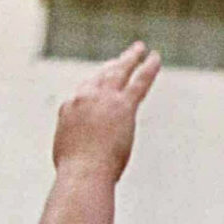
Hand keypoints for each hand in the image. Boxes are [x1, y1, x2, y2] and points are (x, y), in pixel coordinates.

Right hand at [52, 43, 160, 180]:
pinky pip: (139, 81)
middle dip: (112, 66)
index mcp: (69, 109)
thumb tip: (80, 154)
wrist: (83, 173)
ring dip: (130, 58)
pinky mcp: (123, 105)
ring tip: (140, 49)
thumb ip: (76, 147)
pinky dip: (148, 68)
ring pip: (119, 71)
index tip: (101, 88)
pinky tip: (155, 58)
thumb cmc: (76, 173)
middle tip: (121, 58)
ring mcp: (104, 99)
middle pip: (100, 76)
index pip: (83, 95)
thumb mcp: (68, 156)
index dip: (94, 91)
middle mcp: (84, 97)